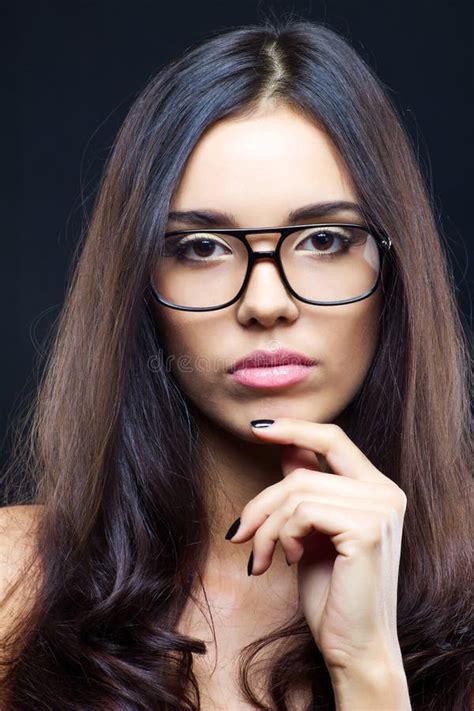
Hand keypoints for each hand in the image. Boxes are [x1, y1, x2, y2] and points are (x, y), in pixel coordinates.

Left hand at [226, 418, 407, 674]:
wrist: (354, 646)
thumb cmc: (333, 593)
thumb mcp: (313, 531)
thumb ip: (309, 489)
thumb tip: (287, 447)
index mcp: (378, 489)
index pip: (333, 439)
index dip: (294, 428)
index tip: (256, 428)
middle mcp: (385, 493)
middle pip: (302, 471)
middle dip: (261, 504)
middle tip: (240, 535)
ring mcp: (380, 510)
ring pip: (296, 491)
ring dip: (265, 527)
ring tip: (261, 557)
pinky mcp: (366, 529)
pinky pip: (302, 512)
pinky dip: (281, 536)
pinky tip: (288, 560)